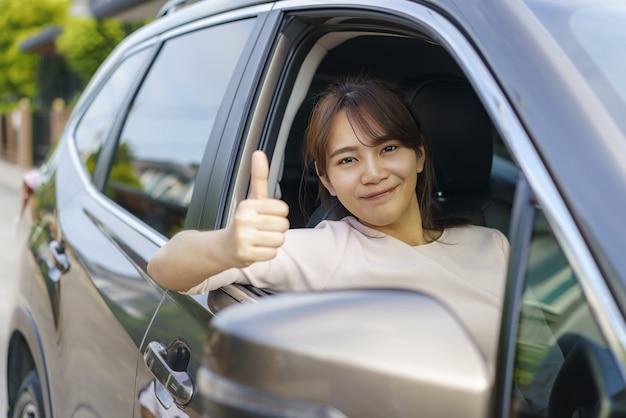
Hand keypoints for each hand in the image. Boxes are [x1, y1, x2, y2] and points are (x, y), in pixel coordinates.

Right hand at [227, 151, 289, 266]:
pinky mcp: (245, 254)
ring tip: (260, 239)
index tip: (266, 216)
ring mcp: (244, 238)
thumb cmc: (244, 222)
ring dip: (273, 242)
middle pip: (283, 225)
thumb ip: (259, 177)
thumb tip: (258, 153)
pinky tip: (256, 249)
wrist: (224, 247)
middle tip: (263, 230)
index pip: (283, 209)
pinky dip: (267, 253)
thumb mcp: (252, 199)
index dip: (278, 214)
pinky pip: (272, 253)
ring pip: (279, 240)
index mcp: (248, 205)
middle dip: (276, 229)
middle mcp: (244, 220)